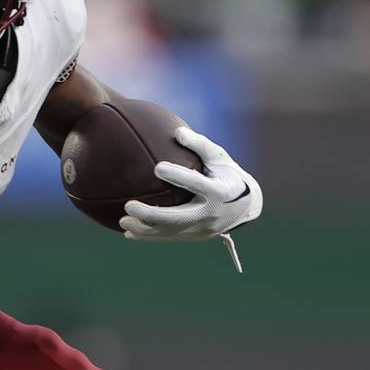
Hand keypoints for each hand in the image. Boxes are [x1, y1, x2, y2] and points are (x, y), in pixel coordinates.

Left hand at [120, 127, 261, 241]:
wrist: (246, 206)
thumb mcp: (219, 158)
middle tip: (128, 206)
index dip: (179, 176)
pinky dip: (150, 237)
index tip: (157, 167)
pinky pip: (171, 238)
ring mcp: (204, 229)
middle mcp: (211, 214)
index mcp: (220, 191)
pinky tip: (129, 233)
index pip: (197, 184)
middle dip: (152, 214)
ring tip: (123, 222)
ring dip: (145, 230)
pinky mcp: (197, 237)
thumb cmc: (227, 175)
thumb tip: (176, 132)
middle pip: (179, 217)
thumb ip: (200, 145)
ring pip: (171, 232)